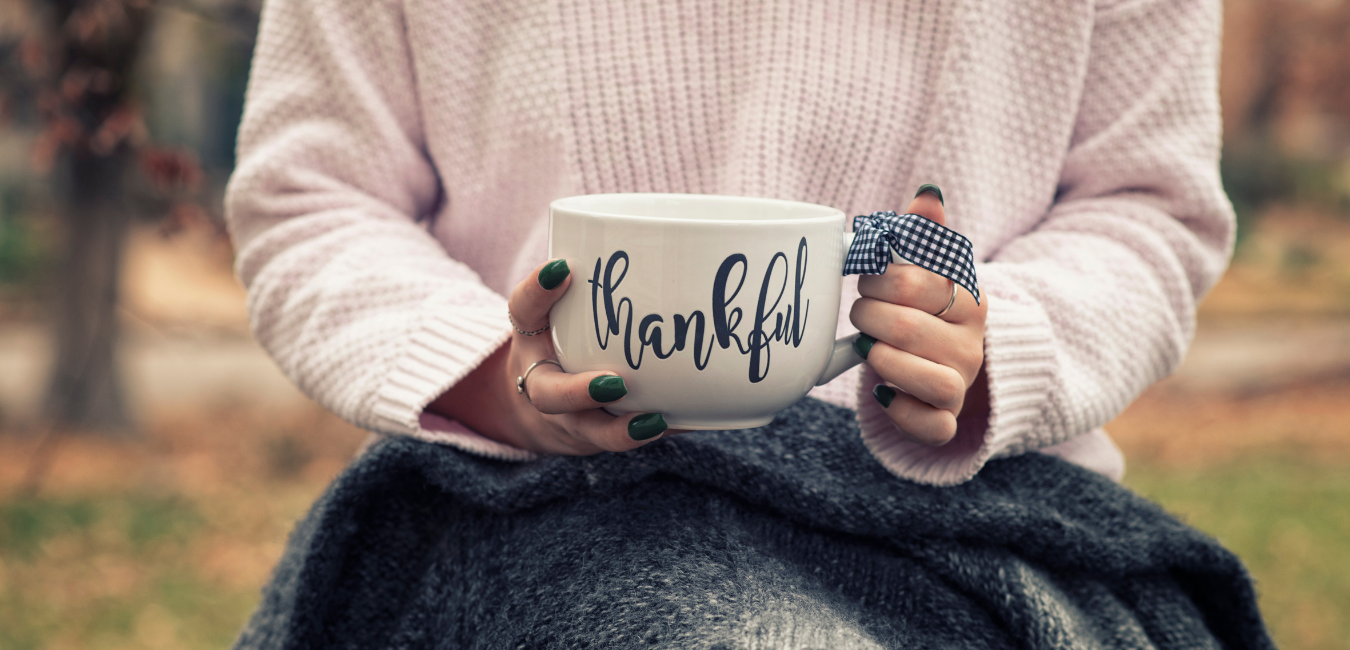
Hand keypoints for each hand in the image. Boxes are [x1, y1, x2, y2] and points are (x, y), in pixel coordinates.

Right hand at [427, 260, 670, 453]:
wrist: (547, 408)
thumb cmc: (562, 340)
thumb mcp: (559, 308)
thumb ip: (591, 280)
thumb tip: (652, 247)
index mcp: (532, 336)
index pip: (524, 309)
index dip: (538, 290)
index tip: (564, 267)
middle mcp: (544, 382)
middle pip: (550, 395)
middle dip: (579, 392)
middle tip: (615, 381)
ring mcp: (571, 417)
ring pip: (590, 432)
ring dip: (620, 431)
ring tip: (655, 420)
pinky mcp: (599, 436)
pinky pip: (626, 440)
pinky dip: (656, 433)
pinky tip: (687, 420)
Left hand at [849, 185, 988, 444]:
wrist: (948, 367)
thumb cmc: (927, 312)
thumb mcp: (930, 271)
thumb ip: (926, 234)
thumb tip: (928, 193)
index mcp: (969, 299)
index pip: (910, 282)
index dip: (874, 277)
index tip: (867, 276)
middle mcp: (971, 343)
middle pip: (905, 327)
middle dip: (867, 317)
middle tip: (862, 313)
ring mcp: (961, 384)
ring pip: (918, 375)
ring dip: (879, 360)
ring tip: (869, 348)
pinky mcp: (945, 421)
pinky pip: (927, 425)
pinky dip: (897, 410)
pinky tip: (882, 392)